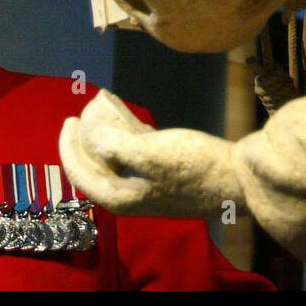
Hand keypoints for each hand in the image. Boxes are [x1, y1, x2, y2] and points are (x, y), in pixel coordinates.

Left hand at [60, 90, 242, 218]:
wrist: (237, 180)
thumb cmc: (193, 166)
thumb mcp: (149, 152)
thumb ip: (114, 145)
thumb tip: (91, 137)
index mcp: (119, 197)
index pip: (80, 173)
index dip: (68, 146)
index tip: (68, 119)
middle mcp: (129, 197)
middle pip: (96, 167)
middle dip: (87, 139)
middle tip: (84, 113)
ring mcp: (148, 188)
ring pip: (116, 159)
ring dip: (108, 134)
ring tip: (104, 108)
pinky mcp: (165, 177)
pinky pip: (136, 156)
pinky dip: (128, 137)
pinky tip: (130, 119)